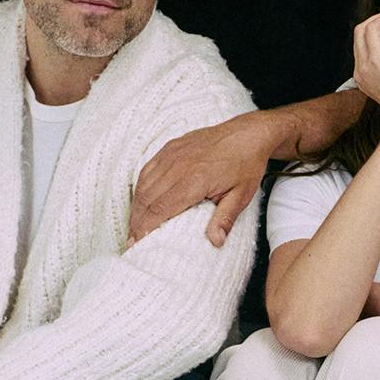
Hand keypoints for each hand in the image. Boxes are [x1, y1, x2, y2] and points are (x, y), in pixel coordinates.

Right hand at [132, 112, 277, 248]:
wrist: (248, 134)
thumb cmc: (245, 165)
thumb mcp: (241, 195)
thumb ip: (225, 219)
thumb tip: (215, 241)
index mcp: (194, 180)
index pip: (160, 209)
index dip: (145, 228)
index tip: (136, 244)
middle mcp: (178, 166)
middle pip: (147, 198)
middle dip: (136, 222)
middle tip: (131, 241)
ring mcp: (172, 154)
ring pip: (144, 184)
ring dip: (136, 206)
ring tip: (134, 226)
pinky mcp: (170, 147)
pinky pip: (147, 169)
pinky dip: (141, 188)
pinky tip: (140, 201)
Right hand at [349, 9, 379, 140]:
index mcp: (365, 78)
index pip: (363, 47)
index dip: (375, 33)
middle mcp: (360, 70)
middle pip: (359, 35)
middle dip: (375, 21)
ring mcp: (365, 64)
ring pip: (362, 29)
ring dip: (378, 19)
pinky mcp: (376, 58)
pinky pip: (372, 28)